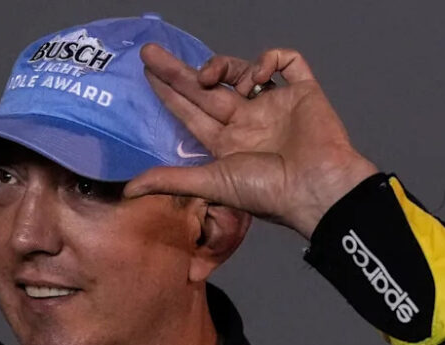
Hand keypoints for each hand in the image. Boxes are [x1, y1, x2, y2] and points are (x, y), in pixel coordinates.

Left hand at [124, 45, 377, 238]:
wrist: (316, 188)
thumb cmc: (267, 192)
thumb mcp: (211, 183)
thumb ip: (170, 180)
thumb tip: (128, 190)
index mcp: (227, 143)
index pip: (190, 111)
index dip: (169, 92)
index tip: (147, 73)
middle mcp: (248, 121)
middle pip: (207, 88)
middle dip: (177, 70)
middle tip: (150, 52)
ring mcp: (275, 105)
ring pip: (242, 71)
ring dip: (224, 67)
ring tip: (215, 78)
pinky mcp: (303, 92)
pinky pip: (288, 63)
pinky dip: (270, 59)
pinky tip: (258, 74)